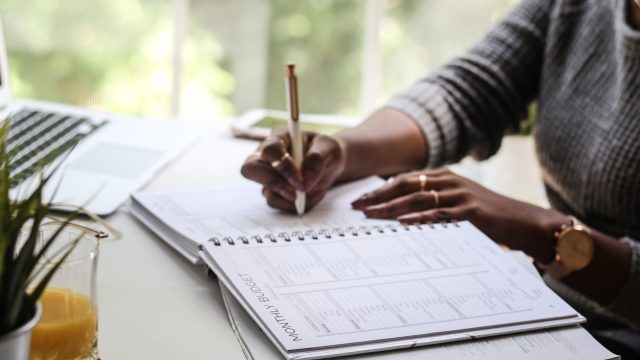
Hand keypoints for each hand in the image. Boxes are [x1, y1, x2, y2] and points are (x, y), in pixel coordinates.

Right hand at [240, 128, 345, 211]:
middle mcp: (268, 156)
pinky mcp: (274, 190)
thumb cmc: (326, 150)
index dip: (283, 167)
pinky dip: (295, 204)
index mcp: (279, 138)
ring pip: (266, 191)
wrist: (330, 164)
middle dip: (274, 184)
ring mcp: (268, 174)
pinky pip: (277, 202)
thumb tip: (305, 181)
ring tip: (316, 191)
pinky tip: (313, 195)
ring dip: (292, 198)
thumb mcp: (329, 148)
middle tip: (296, 194)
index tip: (300, 181)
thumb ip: (318, 159)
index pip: (270, 150)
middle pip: (250, 169)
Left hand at [351, 168, 566, 262]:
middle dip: (379, 196)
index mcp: (444, 177)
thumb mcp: (458, 201)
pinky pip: (438, 214)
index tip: (362, 199)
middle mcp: (449, 181)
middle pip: (406, 185)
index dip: (381, 189)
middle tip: (358, 207)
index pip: (405, 179)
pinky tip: (402, 222)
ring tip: (371, 215)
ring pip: (417, 198)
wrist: (523, 221)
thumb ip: (433, 201)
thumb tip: (400, 212)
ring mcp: (459, 195)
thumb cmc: (487, 214)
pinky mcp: (469, 212)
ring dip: (391, 207)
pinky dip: (418, 218)